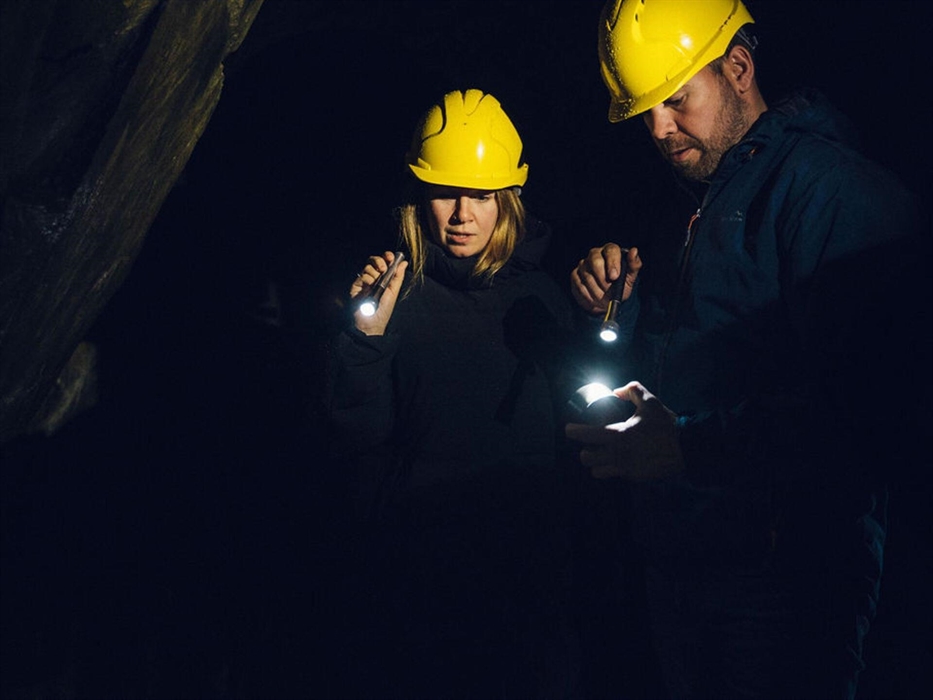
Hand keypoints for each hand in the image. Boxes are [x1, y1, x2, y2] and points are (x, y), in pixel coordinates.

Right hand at [350, 250, 407, 335]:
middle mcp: (374, 278)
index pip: (384, 262)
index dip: (387, 257)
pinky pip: (363, 276)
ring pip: (368, 267)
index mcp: (384, 278)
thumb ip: (398, 276)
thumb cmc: (384, 310)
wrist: (372, 322)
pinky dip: (368, 279)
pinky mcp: (356, 285)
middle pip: (374, 260)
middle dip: (380, 261)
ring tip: (377, 284)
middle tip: (383, 269)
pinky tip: (370, 287)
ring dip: (375, 273)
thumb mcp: (394, 292)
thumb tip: (404, 262)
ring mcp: (364, 281)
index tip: (390, 257)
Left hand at [565, 381, 683, 480]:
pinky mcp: (634, 477)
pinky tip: (620, 461)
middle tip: (590, 445)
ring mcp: (625, 468)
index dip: (572, 432)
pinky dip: (614, 469)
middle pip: (586, 459)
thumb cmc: (666, 424)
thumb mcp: (650, 402)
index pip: (585, 435)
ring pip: (597, 472)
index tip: (569, 429)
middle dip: (585, 451)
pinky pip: (616, 475)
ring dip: (596, 464)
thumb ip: (631, 391)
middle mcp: (618, 454)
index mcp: (618, 434)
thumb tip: (616, 391)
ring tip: (601, 456)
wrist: (686, 448)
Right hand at [570, 244, 641, 313]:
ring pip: (587, 275)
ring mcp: (583, 264)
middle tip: (608, 290)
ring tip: (604, 299)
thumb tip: (634, 251)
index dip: (612, 263)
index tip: (614, 277)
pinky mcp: (575, 275)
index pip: (611, 250)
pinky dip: (587, 295)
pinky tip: (595, 300)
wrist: (609, 299)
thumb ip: (634, 264)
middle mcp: (595, 254)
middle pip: (595, 259)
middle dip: (602, 278)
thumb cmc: (621, 284)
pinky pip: (579, 284)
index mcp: (610, 251)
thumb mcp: (631, 276)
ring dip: (596, 290)